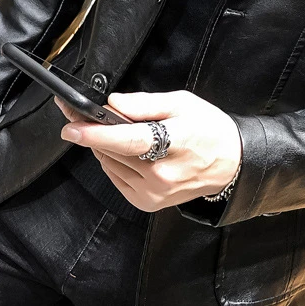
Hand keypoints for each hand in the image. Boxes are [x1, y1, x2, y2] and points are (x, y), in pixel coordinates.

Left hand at [54, 90, 242, 212]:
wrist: (232, 164)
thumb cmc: (210, 129)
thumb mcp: (183, 103)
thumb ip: (146, 104)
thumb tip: (113, 103)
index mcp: (175, 144)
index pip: (129, 141)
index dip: (97, 134)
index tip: (72, 126)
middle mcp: (162, 175)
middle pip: (112, 152)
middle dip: (93, 132)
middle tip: (80, 115)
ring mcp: (153, 193)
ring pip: (110, 164)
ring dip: (103, 146)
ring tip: (111, 130)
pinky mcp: (147, 203)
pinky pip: (116, 177)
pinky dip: (113, 160)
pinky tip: (125, 149)